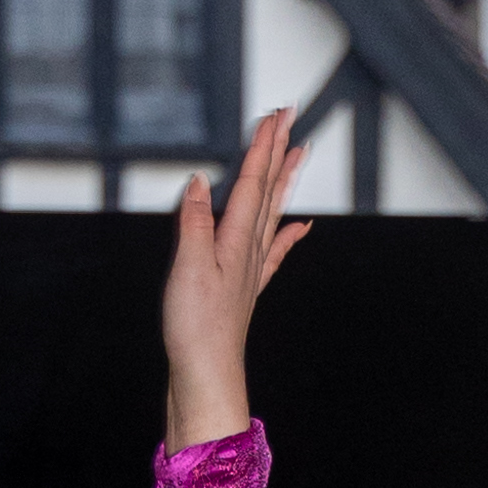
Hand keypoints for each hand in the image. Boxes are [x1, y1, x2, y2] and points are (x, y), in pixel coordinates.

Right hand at [163, 109, 309, 447]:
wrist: (207, 373)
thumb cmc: (196, 328)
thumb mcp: (187, 268)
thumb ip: (195, 222)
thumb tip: (201, 182)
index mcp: (235, 240)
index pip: (253, 181)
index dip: (263, 146)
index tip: (275, 114)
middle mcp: (250, 249)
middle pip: (268, 190)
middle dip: (278, 151)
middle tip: (290, 119)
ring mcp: (251, 267)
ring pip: (273, 212)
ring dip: (284, 181)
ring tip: (298, 154)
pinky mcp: (246, 286)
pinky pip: (273, 250)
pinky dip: (288, 234)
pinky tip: (300, 225)